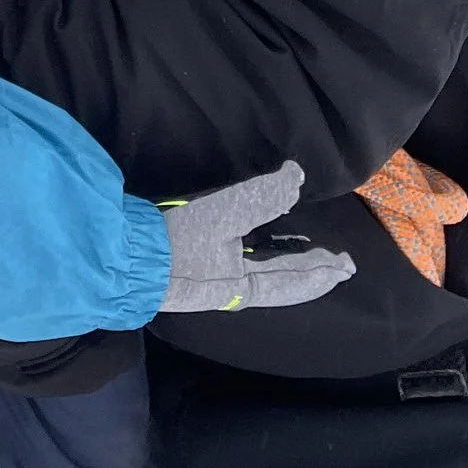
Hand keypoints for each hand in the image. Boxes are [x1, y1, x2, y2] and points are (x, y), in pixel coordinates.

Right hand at [158, 161, 356, 312]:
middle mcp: (233, 290)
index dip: (322, 271)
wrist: (121, 261)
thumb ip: (259, 198)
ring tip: (303, 257)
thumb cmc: (172, 243)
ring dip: (288, 268)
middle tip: (333, 265)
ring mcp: (214, 284)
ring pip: (264, 278)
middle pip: (282, 283)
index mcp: (244, 285)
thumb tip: (296, 178)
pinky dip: (264, 263)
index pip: (295, 279)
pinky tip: (255, 252)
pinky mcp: (194, 273)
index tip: (346, 265)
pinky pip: (245, 271)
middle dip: (308, 273)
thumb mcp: (219, 215)